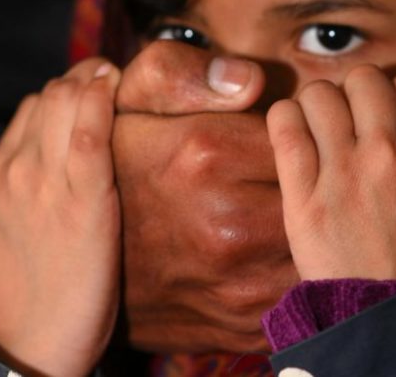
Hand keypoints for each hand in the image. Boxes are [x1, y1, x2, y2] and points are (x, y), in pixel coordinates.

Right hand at [0, 59, 120, 375]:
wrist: (32, 347)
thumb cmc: (5, 299)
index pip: (32, 109)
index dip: (65, 93)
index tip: (91, 86)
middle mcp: (17, 169)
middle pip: (51, 96)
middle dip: (81, 78)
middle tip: (108, 74)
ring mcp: (49, 181)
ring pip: (68, 102)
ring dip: (92, 81)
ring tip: (113, 74)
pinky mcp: (86, 198)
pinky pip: (90, 132)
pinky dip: (101, 102)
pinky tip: (113, 86)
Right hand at [112, 41, 297, 352]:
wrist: (81, 264)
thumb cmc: (117, 169)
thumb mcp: (130, 100)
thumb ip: (183, 71)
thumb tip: (253, 80)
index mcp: (205, 156)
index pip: (296, 133)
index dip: (289, 135)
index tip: (273, 139)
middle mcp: (227, 225)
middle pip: (314, 192)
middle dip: (306, 182)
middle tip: (280, 178)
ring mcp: (238, 283)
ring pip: (312, 243)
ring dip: (306, 229)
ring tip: (273, 215)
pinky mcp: (245, 324)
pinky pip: (300, 291)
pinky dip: (292, 272)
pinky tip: (266, 256)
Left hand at [267, 66, 395, 280]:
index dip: (395, 95)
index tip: (384, 117)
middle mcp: (391, 151)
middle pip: (362, 78)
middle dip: (357, 93)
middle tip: (351, 121)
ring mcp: (344, 172)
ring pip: (320, 93)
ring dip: (318, 104)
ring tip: (320, 130)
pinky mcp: (304, 197)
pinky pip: (284, 127)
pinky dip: (284, 119)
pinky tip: (292, 133)